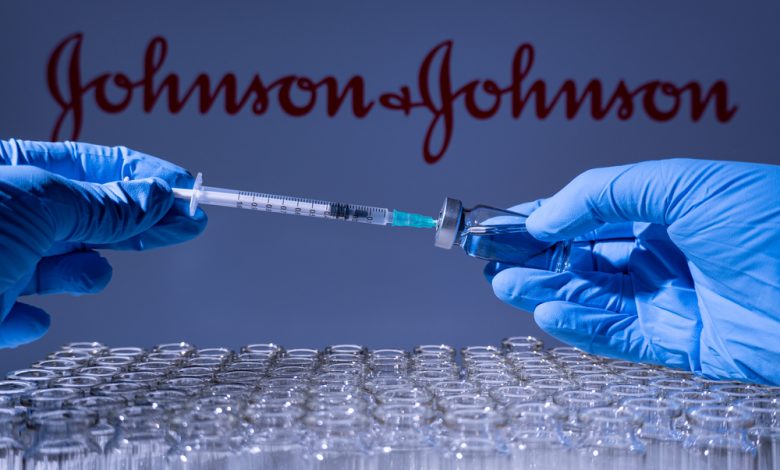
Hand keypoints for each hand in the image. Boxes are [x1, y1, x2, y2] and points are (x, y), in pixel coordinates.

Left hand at [0, 139, 206, 347]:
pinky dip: (30, 320)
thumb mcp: (37, 205)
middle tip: (186, 225)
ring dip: (81, 273)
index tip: (187, 188)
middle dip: (133, 224)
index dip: (143, 175)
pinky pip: (17, 315)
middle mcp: (3, 214)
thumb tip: (154, 198)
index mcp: (7, 169)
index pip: (90, 165)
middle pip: (82, 215)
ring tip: (92, 274)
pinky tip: (33, 319)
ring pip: (55, 266)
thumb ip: (101, 205)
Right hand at [485, 159, 779, 384]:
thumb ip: (603, 194)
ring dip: (545, 288)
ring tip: (504, 282)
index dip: (538, 218)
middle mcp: (662, 255)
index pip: (585, 214)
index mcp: (663, 211)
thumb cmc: (772, 223)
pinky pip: (617, 336)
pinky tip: (546, 311)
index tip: (497, 222)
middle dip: (533, 256)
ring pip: (591, 296)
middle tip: (488, 256)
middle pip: (582, 257)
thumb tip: (544, 216)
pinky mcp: (679, 343)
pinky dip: (579, 325)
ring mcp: (669, 300)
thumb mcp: (681, 184)